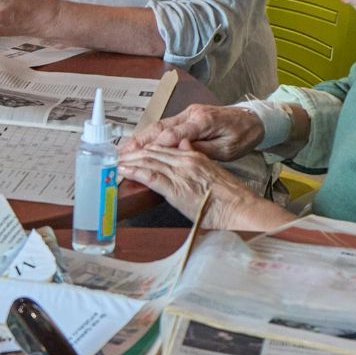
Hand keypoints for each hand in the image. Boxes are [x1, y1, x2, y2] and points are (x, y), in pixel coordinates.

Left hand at [118, 142, 274, 230]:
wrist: (240, 209)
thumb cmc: (229, 197)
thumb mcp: (212, 171)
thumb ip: (196, 157)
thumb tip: (185, 145)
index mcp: (194, 156)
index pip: (163, 148)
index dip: (145, 149)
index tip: (133, 151)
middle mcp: (185, 161)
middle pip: (152, 152)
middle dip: (132, 153)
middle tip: (117, 155)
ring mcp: (179, 174)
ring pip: (148, 161)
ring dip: (129, 161)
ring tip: (115, 162)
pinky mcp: (176, 188)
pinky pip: (150, 176)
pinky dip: (135, 172)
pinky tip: (124, 171)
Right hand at [120, 104, 263, 160]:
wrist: (253, 119)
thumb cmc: (242, 135)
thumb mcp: (227, 149)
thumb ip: (203, 150)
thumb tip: (180, 153)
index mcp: (203, 121)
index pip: (175, 133)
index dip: (157, 144)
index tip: (140, 154)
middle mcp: (192, 114)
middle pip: (161, 127)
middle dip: (140, 140)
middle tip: (123, 152)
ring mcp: (188, 113)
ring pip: (159, 125)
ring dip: (141, 137)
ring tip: (124, 149)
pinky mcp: (186, 116)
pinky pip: (165, 125)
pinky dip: (149, 134)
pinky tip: (138, 142)